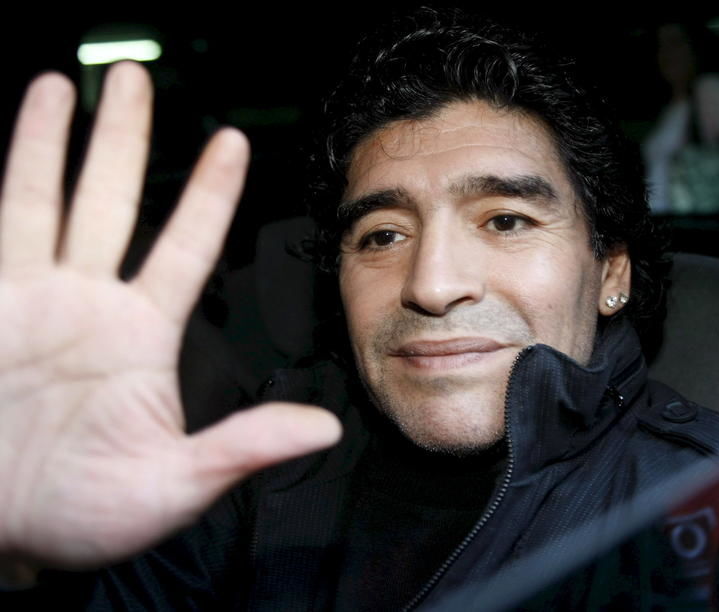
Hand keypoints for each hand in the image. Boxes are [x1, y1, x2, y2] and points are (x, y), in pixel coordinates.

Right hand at [0, 63, 340, 578]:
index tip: (233, 141)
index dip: (208, 194)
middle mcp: (91, 304)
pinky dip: (2, 186)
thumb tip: (327, 427)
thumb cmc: (86, 514)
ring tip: (63, 81)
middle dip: (123, 139)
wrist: (1, 533)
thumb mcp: (175, 485)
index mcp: (143, 335)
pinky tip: (9, 139)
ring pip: (45, 203)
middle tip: (135, 73)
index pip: (186, 248)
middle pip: (111, 203)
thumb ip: (244, 446)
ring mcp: (33, 302)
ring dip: (52, 143)